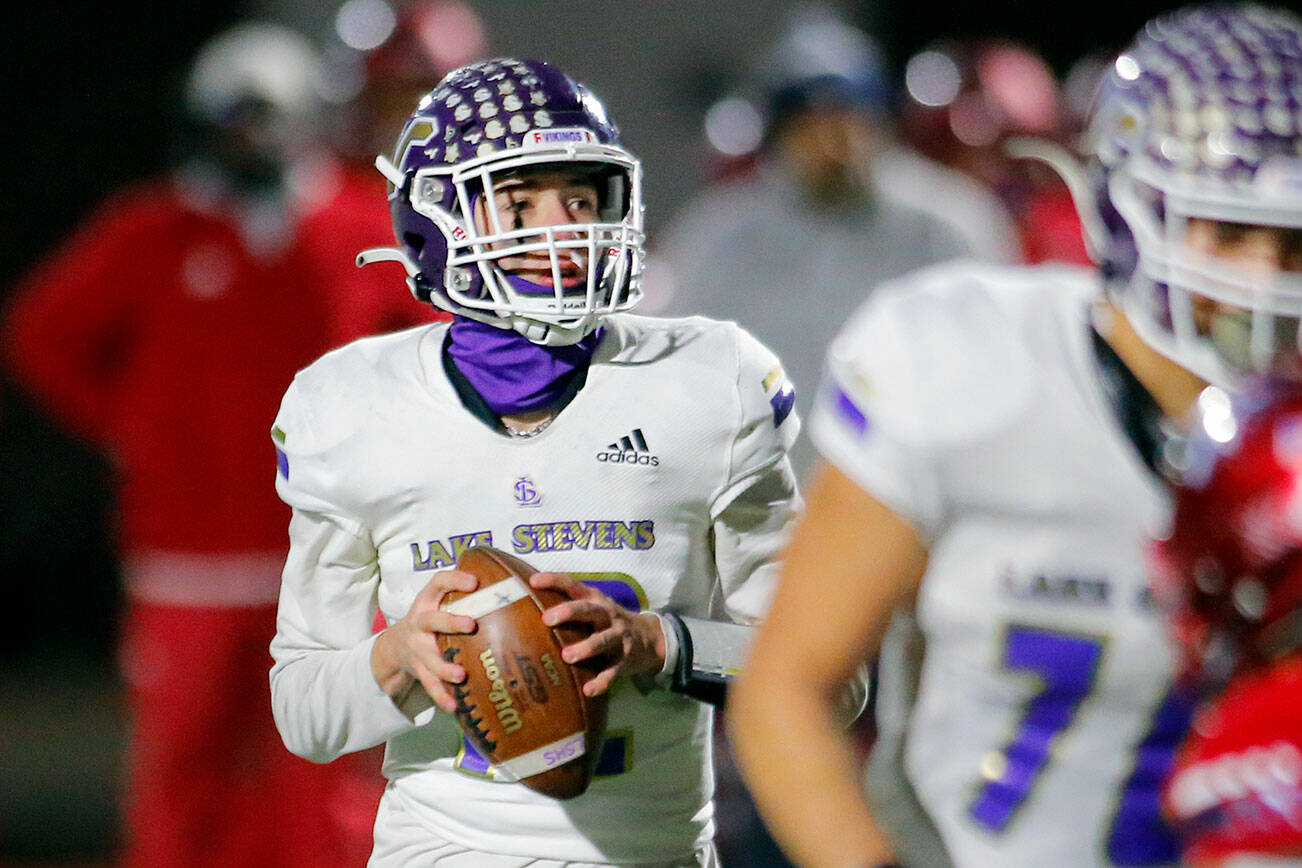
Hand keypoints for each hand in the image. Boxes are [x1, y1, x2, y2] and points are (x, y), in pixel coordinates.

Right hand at [371, 569, 478, 713]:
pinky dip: (441, 696)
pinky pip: (429, 685)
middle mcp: (420, 623)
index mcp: (428, 602)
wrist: (394, 647)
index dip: (454, 580)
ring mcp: (417, 648)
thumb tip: (516, 585)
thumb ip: (467, 597)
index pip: (437, 583)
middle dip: (449, 622)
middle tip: (470, 624)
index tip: (474, 581)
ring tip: (461, 675)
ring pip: (429, 658)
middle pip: (431, 620)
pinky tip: (454, 706)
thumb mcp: (439, 603)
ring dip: (444, 667)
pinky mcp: (418, 670)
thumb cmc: (432, 619)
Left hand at [529, 572, 665, 696]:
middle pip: (589, 611)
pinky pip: (612, 672)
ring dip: (586, 647)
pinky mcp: (624, 660)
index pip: (573, 585)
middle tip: (547, 619)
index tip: (534, 581)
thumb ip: (569, 604)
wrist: (649, 638)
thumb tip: (526, 604)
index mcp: (595, 600)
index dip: (554, 581)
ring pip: (602, 641)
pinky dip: (601, 681)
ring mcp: (618, 638)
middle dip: (569, 612)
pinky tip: (589, 690)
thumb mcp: (594, 607)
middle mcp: (607, 615)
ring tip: (567, 656)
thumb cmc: (607, 621)